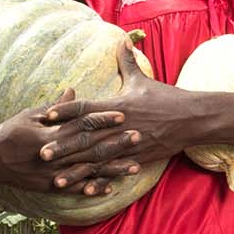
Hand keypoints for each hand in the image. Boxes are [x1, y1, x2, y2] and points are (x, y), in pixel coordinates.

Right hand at [0, 77, 139, 197]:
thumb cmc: (7, 132)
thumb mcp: (29, 115)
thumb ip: (55, 107)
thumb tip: (75, 90)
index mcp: (48, 134)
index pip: (80, 124)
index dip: (102, 119)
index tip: (122, 114)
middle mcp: (52, 156)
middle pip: (90, 149)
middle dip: (115, 143)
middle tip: (138, 137)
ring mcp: (51, 174)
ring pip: (87, 172)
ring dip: (112, 169)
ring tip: (134, 166)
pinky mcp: (48, 187)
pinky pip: (74, 189)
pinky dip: (93, 188)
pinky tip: (111, 187)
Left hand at [38, 39, 204, 170]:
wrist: (193, 118)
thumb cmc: (167, 98)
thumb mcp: (144, 79)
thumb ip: (128, 62)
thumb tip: (122, 40)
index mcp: (118, 106)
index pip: (85, 109)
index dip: (64, 112)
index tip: (45, 116)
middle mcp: (120, 127)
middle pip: (85, 138)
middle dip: (62, 147)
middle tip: (39, 154)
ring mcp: (129, 145)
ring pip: (97, 160)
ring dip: (76, 171)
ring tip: (56, 180)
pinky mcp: (138, 159)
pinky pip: (115, 172)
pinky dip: (100, 182)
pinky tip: (85, 192)